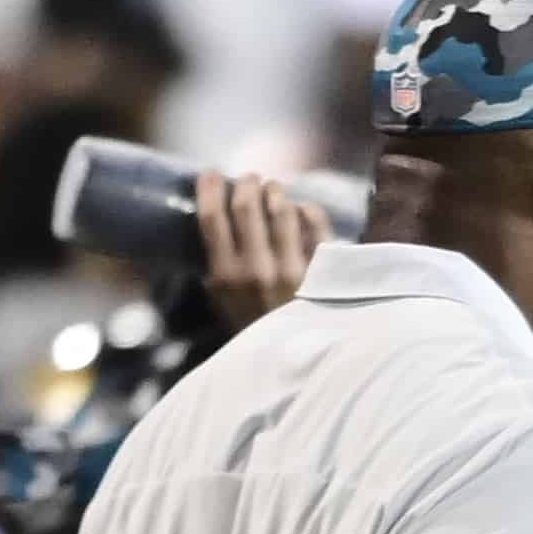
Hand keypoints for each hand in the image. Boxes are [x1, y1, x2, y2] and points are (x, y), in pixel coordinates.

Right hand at [197, 169, 330, 332]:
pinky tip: (301, 208)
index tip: (210, 174)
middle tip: (250, 179)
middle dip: (246, 182)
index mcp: (226, 276)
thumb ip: (216, 263)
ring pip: (283, 208)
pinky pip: (316, 222)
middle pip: (247, 205)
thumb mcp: (223, 300)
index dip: (209, 187)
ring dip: (276, 191)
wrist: (295, 359)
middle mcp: (258, 270)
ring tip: (274, 190)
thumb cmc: (255, 324)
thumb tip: (213, 215)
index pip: (212, 217)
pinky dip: (307, 208)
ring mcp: (294, 270)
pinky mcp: (323, 270)